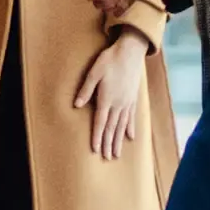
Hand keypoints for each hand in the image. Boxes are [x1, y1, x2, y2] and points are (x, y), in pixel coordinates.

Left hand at [74, 30, 146, 160]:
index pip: (100, 122)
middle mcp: (118, 103)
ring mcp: (127, 102)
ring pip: (122, 126)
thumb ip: (86, 90)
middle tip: (107, 158)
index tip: (96, 150)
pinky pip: (131, 117)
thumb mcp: (94, 72)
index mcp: (106, 98)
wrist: (130, 51)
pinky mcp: (133, 98)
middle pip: (112, 128)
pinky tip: (130, 137)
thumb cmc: (110, 60)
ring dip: (119, 140)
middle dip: (109, 144)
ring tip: (117, 154)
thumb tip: (76, 105)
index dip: (97, 137)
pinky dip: (130, 128)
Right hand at [86, 0, 159, 13]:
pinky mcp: (120, 7)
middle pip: (96, 4)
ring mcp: (111, 3)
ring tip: (114, 4)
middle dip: (100, 4)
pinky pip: (117, 13)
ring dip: (108, 9)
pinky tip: (123, 5)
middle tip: (107, 1)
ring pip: (104, 10)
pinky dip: (119, 11)